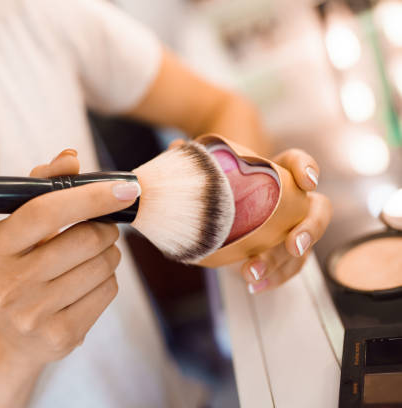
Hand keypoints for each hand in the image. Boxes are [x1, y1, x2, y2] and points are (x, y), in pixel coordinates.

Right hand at [0, 149, 139, 366]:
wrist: (17, 335)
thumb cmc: (24, 267)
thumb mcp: (22, 228)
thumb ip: (44, 187)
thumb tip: (70, 158)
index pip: (43, 212)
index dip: (89, 196)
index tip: (125, 188)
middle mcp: (6, 283)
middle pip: (83, 239)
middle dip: (106, 228)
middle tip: (104, 229)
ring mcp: (31, 314)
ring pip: (102, 265)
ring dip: (110, 254)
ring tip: (95, 256)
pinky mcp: (59, 336)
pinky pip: (108, 291)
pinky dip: (109, 280)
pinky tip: (90, 283)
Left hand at [168, 140, 330, 292]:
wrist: (225, 205)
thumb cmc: (223, 181)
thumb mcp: (212, 168)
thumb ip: (198, 159)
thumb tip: (175, 148)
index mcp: (278, 172)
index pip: (299, 163)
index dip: (307, 169)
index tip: (306, 182)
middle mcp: (293, 201)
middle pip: (318, 212)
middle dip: (310, 228)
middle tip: (294, 243)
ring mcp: (292, 229)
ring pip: (301, 247)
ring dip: (281, 262)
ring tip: (253, 271)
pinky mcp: (282, 252)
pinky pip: (287, 268)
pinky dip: (273, 278)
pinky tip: (254, 284)